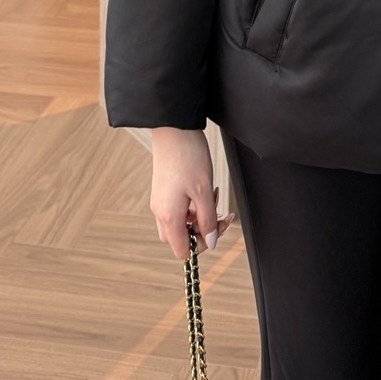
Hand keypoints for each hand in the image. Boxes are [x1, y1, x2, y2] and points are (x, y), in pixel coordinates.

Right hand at [149, 127, 235, 259]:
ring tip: (214, 196)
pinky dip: (194, 205)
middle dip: (203, 230)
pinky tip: (205, 190)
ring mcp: (161, 201)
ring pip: (182, 223)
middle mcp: (161, 212)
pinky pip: (179, 209)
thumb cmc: (188, 156)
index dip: (202, 245)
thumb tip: (212, 242)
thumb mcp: (204, 190)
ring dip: (200, 216)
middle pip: (182, 238)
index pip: (183, 251)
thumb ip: (208, 219)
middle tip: (219, 213)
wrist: (173, 128)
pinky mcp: (164, 191)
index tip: (216, 227)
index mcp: (169, 216)